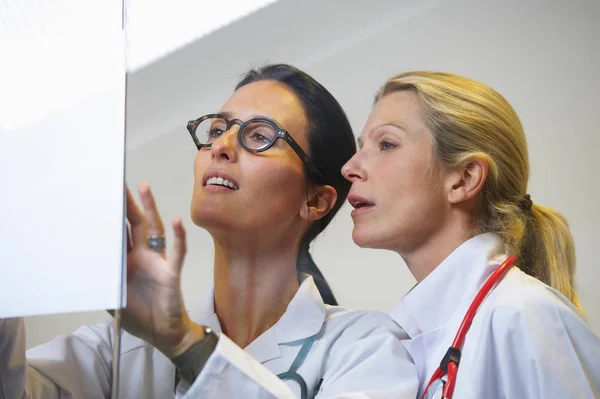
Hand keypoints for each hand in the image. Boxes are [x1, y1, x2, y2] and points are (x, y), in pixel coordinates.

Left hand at [110, 182, 203, 358]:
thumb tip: (84, 264)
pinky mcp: (172, 272)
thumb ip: (103, 283)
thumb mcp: (114, 300)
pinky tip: (177, 221)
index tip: (102, 198)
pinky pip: (177, 252)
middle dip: (127, 204)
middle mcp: (143, 256)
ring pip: (154, 230)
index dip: (111, 218)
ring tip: (144, 188)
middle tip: (118, 183)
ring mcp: (158, 261)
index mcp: (127, 262)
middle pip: (135, 224)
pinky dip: (179, 237)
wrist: (164, 333)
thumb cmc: (140, 316)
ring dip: (150, 209)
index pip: (118, 234)